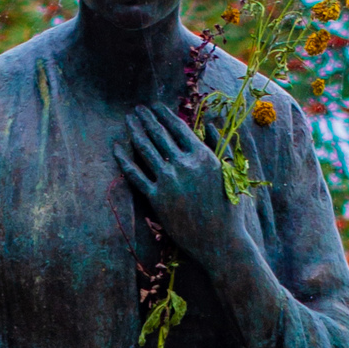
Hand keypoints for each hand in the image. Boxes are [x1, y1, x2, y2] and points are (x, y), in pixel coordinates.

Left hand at [112, 101, 249, 270]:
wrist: (220, 242)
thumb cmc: (230, 210)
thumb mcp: (231, 173)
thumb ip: (221, 146)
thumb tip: (211, 124)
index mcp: (203, 155)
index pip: (178, 126)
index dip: (164, 113)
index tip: (155, 105)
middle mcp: (184, 164)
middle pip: (159, 134)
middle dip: (146, 118)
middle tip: (136, 108)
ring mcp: (169, 181)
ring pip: (146, 149)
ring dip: (135, 130)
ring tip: (128, 120)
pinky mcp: (157, 199)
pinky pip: (135, 175)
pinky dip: (124, 159)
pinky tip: (117, 147)